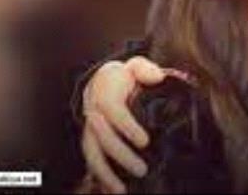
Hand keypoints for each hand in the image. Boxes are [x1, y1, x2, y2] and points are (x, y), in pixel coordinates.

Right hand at [81, 56, 165, 192]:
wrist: (102, 81)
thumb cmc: (124, 76)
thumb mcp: (136, 66)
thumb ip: (145, 69)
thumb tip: (157, 77)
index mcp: (105, 93)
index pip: (113, 110)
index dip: (127, 126)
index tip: (145, 142)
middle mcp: (93, 112)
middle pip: (103, 137)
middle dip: (121, 155)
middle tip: (142, 170)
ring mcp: (89, 129)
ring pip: (92, 153)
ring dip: (105, 173)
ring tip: (121, 191)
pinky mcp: (90, 141)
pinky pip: (91, 160)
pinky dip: (99, 176)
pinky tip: (111, 190)